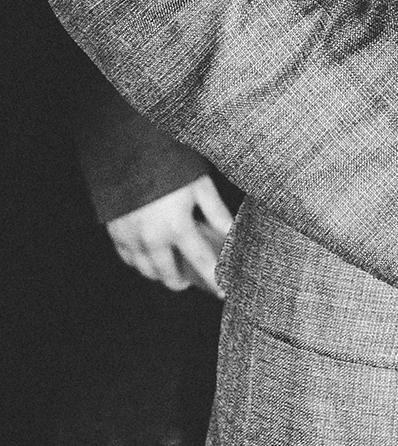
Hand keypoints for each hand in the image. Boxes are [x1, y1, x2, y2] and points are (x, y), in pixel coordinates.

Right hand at [106, 174, 233, 293]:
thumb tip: (232, 232)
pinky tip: (151, 256)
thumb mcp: (200, 185)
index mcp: (177, 227)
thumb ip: (216, 213)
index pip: (201, 262)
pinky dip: (141, 263)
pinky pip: (128, 259)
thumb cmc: (170, 166)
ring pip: (146, 271)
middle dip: (182, 281)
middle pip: (168, 275)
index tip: (223, 292)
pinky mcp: (116, 233)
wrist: (129, 152)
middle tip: (192, 279)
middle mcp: (152, 239)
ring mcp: (131, 239)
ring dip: (161, 274)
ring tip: (174, 268)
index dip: (214, 279)